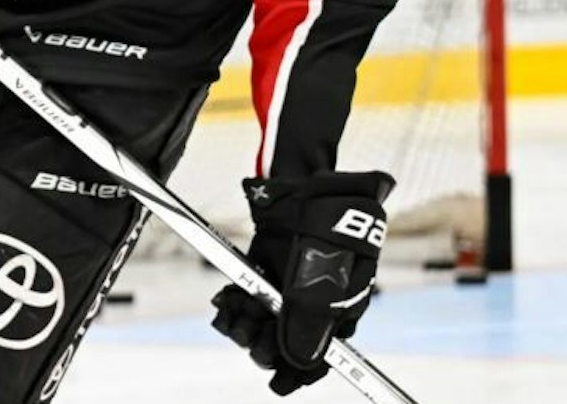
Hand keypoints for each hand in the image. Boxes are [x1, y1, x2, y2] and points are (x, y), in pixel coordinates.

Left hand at [211, 171, 394, 395]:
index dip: (299, 374)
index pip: (320, 356)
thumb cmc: (328, 225)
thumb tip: (298, 361)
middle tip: (248, 334)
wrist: (307, 183)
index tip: (278, 385)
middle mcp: (313, 305)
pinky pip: (247, 298)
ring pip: (262, 324)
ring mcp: (288, 289)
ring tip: (232, 316)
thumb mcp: (323, 276)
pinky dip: (234, 303)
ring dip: (244, 325)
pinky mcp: (265, 272)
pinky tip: (226, 300)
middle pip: (284, 343)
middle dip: (264, 345)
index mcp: (340, 313)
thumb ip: (309, 318)